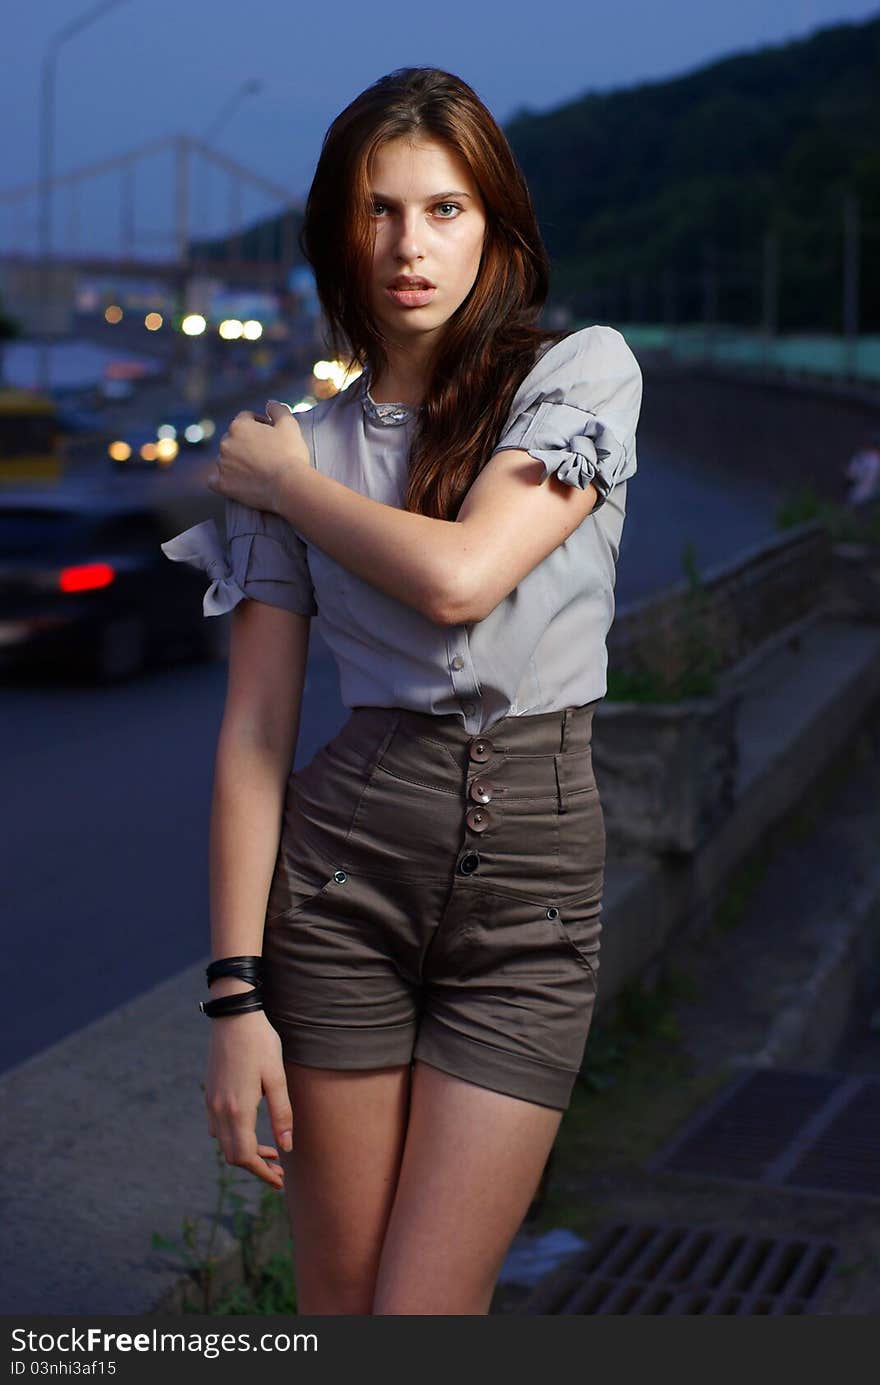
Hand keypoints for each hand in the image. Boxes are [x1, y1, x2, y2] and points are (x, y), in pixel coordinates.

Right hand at [205, 1008, 293, 1190]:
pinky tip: (253, 1130)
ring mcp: (212, 1101)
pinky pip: (219, 1127)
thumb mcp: (277, 1077)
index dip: (261, 1173)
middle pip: (232, 1154)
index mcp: (237, 1110)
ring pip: (225, 1142)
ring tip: (272, 1152)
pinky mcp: (211, 1092)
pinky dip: (235, 1137)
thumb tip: (287, 1148)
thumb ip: (281, 1114)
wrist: (234, 1016)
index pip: (244, 1156)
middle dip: (255, 1167)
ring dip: (245, 1152)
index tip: (279, 1182)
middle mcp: (219, 1110)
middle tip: (279, 1171)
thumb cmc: (260, 1043)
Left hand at [206, 401, 309, 513]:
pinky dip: (220, 479)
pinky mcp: (222, 484)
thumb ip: (278, 409)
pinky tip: (231, 480)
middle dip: (245, 442)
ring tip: (254, 470)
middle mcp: (226, 443)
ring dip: (235, 460)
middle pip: (233, 438)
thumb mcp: (289, 425)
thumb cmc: (290, 454)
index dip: (260, 424)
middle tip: (264, 454)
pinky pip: (213, 480)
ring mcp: (222, 464)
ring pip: (225, 458)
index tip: (271, 435)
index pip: (246, 418)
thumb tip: (269, 403)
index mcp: (239, 425)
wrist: (288, 486)